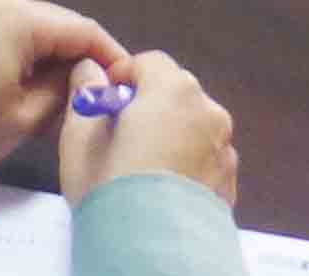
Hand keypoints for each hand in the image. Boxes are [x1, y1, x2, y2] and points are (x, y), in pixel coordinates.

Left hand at [0, 0, 133, 171]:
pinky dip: (33, 65)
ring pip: (40, 36)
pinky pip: (16, 41)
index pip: (86, 31)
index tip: (130, 91)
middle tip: (105, 101)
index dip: (113, 60)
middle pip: (63, 28)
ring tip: (74, 104)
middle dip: (85, 63)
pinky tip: (40, 95)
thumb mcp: (23, 117)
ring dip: (58, 66)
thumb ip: (64, 93)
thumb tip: (86, 80)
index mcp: (21, 17)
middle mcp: (4, 3)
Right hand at [61, 53, 237, 206]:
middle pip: (175, 92)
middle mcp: (208, 110)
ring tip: (143, 166)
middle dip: (149, 104)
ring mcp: (224, 148)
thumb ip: (84, 93)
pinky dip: (187, 164)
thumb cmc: (110, 184)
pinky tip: (164, 188)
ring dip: (171, 134)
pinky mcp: (230, 182)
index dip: (123, 77)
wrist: (152, 246)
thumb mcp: (79, 136)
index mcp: (174, 89)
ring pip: (193, 126)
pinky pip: (204, 159)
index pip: (149, 62)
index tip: (104, 101)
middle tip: (120, 134)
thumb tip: (89, 71)